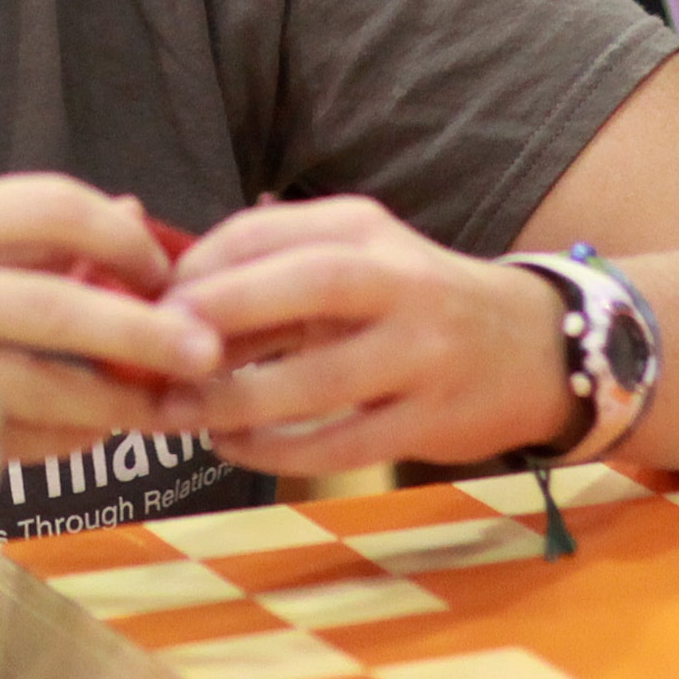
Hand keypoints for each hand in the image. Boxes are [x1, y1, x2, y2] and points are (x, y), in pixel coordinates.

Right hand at [0, 177, 225, 486]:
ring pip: (43, 389)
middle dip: (145, 332)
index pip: (51, 204)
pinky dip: (61, 442)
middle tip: (206, 350)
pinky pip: (8, 442)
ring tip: (166, 409)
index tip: (166, 269)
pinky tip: (91, 436)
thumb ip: (20, 233)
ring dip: (118, 404)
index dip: (123, 236)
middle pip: (60, 306)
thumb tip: (132, 216)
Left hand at [158, 200, 576, 474]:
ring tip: (182, 413)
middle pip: (302, 284)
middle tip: (153, 351)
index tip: (146, 301)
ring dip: (237, 400)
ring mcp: (421, 352)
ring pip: (319, 379)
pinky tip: (234, 446)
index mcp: (363, 228)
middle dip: (219, 316)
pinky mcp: (431, 419)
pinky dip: (277, 450)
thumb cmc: (412, 301)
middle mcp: (398, 279)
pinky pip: (342, 442)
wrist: (532, 348)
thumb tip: (164, 299)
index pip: (265, 230)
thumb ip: (269, 273)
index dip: (197, 267)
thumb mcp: (353, 260)